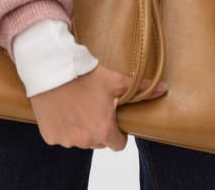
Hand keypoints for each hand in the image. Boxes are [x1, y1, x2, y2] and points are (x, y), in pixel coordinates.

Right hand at [30, 63, 167, 149]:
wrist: (52, 69)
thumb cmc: (84, 75)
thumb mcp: (115, 80)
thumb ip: (141, 88)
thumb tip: (164, 89)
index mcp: (103, 131)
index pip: (118, 144)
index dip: (118, 133)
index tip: (113, 119)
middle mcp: (85, 141)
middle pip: (97, 141)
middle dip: (98, 128)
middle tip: (94, 106)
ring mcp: (66, 141)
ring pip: (78, 139)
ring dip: (79, 128)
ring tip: (76, 104)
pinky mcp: (50, 136)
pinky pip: (60, 136)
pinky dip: (62, 126)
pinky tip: (62, 108)